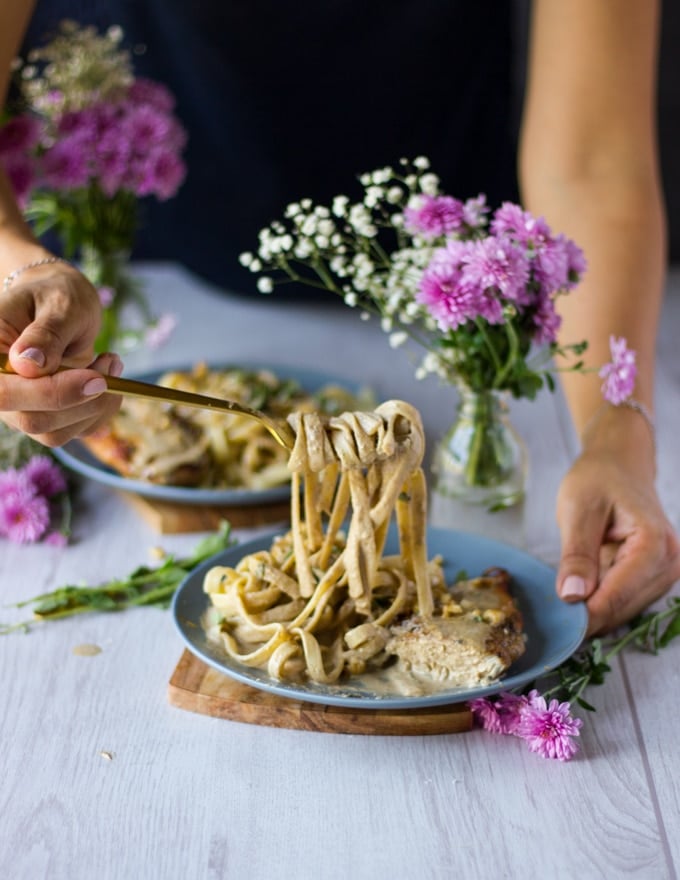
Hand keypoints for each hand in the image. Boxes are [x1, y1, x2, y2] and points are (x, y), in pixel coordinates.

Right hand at [0, 262, 122, 444]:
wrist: (60, 304)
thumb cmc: (55, 296)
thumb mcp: (57, 303)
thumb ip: (46, 333)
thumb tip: (27, 364)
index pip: (4, 392)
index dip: (51, 393)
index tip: (96, 379)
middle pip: (33, 420)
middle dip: (84, 399)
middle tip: (110, 361)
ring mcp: (19, 407)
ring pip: (55, 432)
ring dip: (96, 405)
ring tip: (110, 362)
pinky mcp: (45, 416)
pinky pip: (74, 431)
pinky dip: (101, 410)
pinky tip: (107, 378)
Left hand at [555, 405, 679, 635]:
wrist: (619, 464)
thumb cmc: (598, 479)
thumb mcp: (578, 510)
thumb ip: (577, 554)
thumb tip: (572, 596)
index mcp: (654, 544)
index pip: (617, 596)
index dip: (585, 617)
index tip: (557, 630)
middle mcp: (669, 563)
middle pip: (623, 609)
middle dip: (587, 617)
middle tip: (552, 619)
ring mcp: (665, 572)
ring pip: (624, 610)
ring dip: (594, 610)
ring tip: (564, 600)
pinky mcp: (654, 577)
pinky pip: (625, 600)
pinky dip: (600, 601)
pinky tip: (580, 590)